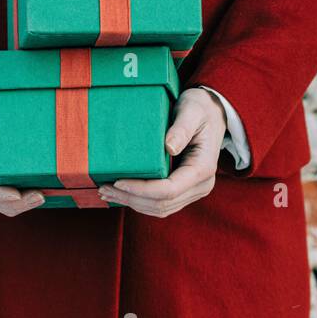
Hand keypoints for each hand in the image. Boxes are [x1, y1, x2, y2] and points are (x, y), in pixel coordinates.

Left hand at [99, 87, 225, 217]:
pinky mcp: (185, 190)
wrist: (213, 112)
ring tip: (107, 192)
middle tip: (103, 188)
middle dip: (131, 199)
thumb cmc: (200, 108)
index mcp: (203, 168)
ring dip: (132, 203)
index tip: (118, 181)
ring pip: (160, 208)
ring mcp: (194, 190)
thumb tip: (169, 147)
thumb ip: (182, 128)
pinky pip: (161, 204)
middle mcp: (201, 185)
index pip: (169, 190)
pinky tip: (122, 194)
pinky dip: (140, 201)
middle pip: (162, 204)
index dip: (141, 190)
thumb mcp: (192, 110)